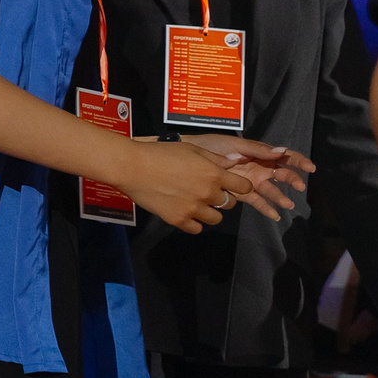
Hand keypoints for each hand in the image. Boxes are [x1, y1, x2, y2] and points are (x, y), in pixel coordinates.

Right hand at [119, 138, 252, 232]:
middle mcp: (208, 193)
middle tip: (206, 191)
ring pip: (216, 219)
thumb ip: (216, 158)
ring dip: (209, 212)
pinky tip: (185, 212)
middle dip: (222, 198)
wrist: (132, 166)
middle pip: (230, 204)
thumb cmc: (160, 152)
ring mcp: (193, 209)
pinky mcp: (178, 219)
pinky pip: (196, 229)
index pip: (244, 187)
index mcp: (214, 174)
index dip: (241, 186)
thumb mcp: (191, 149)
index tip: (233, 185)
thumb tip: (236, 162)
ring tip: (195, 204)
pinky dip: (193, 222)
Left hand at [179, 133, 313, 217]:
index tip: (309, 168)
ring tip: (288, 204)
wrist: (188, 155)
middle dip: (292, 180)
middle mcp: (259, 167)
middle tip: (299, 187)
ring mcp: (251, 180)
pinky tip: (275, 215)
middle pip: (281, 174)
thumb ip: (257, 149)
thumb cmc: (212, 145)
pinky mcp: (241, 192)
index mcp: (260, 153)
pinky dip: (266, 208)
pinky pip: (256, 201)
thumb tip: (281, 151)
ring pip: (271, 190)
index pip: (284, 157)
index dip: (298, 161)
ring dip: (280, 196)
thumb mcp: (235, 144)